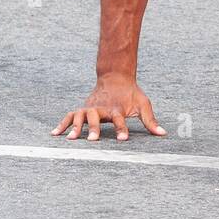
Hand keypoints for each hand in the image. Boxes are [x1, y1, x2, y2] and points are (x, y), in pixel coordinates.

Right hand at [51, 74, 165, 141]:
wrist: (115, 77)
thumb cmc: (131, 94)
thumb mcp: (143, 104)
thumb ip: (150, 121)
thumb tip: (163, 134)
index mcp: (117, 108)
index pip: (120, 120)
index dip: (121, 129)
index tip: (122, 139)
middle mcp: (102, 108)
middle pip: (96, 117)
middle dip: (94, 128)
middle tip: (93, 140)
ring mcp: (90, 107)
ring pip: (80, 116)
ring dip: (75, 127)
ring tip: (71, 139)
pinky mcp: (82, 108)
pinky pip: (69, 116)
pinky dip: (62, 124)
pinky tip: (54, 135)